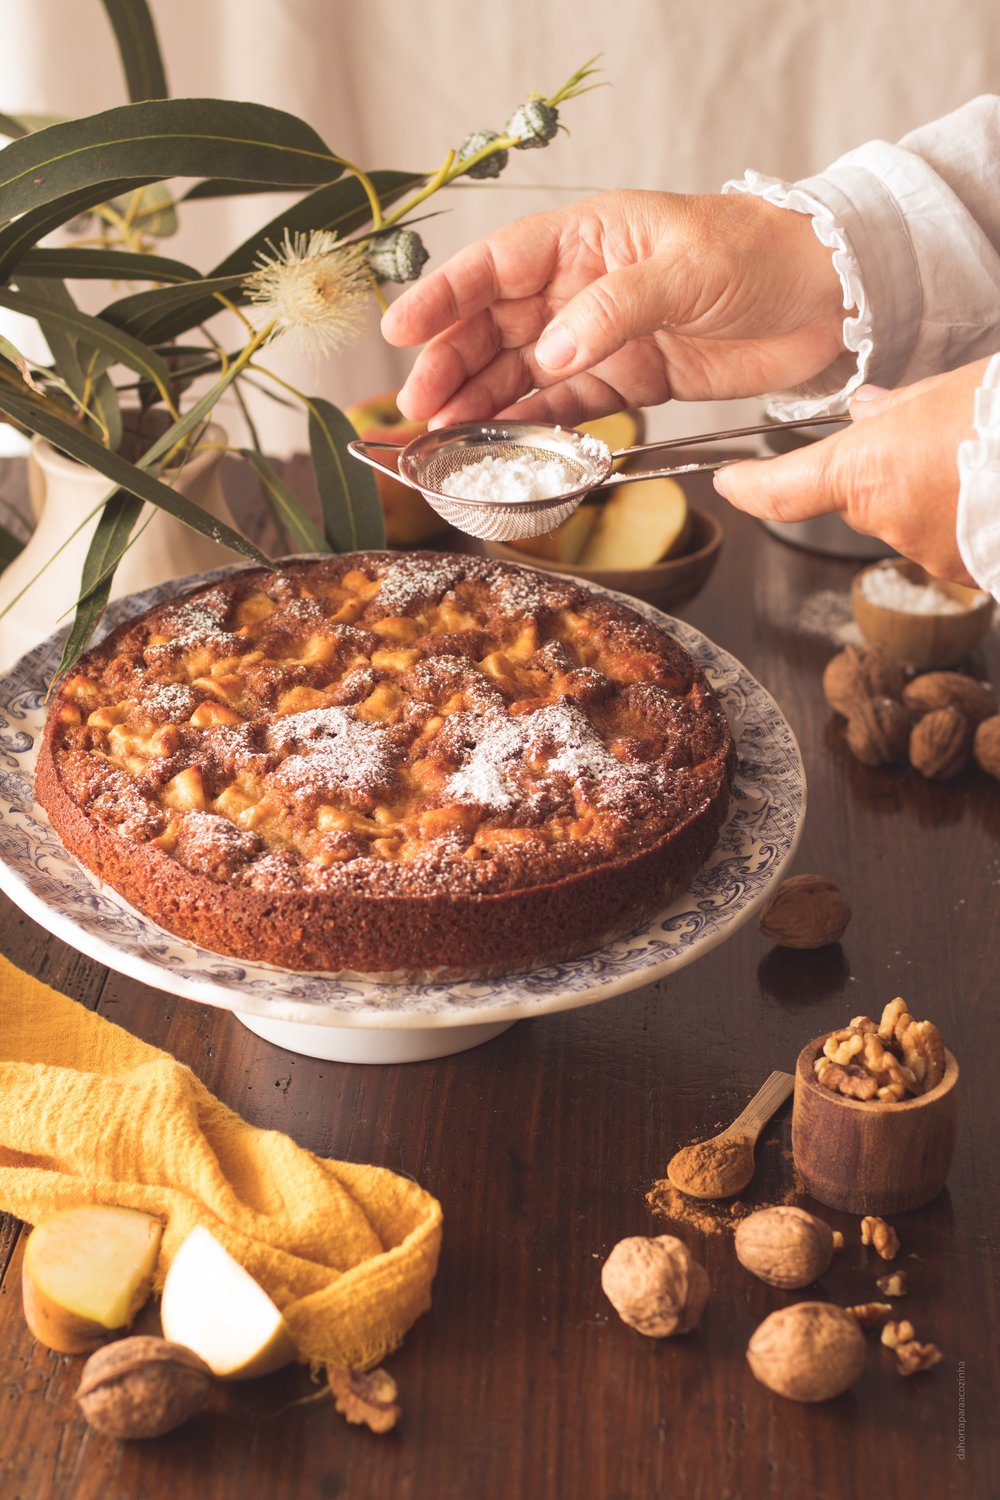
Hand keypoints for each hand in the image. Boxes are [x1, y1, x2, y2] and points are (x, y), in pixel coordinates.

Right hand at [381, 189, 844, 427]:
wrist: (825, 299)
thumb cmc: (759, 255)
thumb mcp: (686, 269)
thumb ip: (615, 311)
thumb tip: (551, 353)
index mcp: (587, 238)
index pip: (496, 266)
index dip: (443, 297)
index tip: (402, 330)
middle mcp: (581, 288)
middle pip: (495, 327)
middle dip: (451, 365)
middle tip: (417, 407)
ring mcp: (600, 338)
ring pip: (521, 373)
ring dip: (479, 404)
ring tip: (441, 437)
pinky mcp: (627, 382)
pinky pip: (563, 407)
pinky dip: (528, 427)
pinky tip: (495, 445)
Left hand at [713, 359, 989, 582]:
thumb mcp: (949, 389)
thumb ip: (901, 410)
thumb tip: (873, 412)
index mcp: (869, 471)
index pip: (785, 489)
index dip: (751, 487)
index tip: (729, 482)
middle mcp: (891, 522)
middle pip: (867, 501)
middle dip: (893, 473)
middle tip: (946, 438)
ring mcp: (935, 554)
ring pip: (916, 523)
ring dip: (940, 497)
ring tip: (985, 461)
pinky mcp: (974, 572)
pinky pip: (957, 543)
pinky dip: (971, 519)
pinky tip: (997, 493)